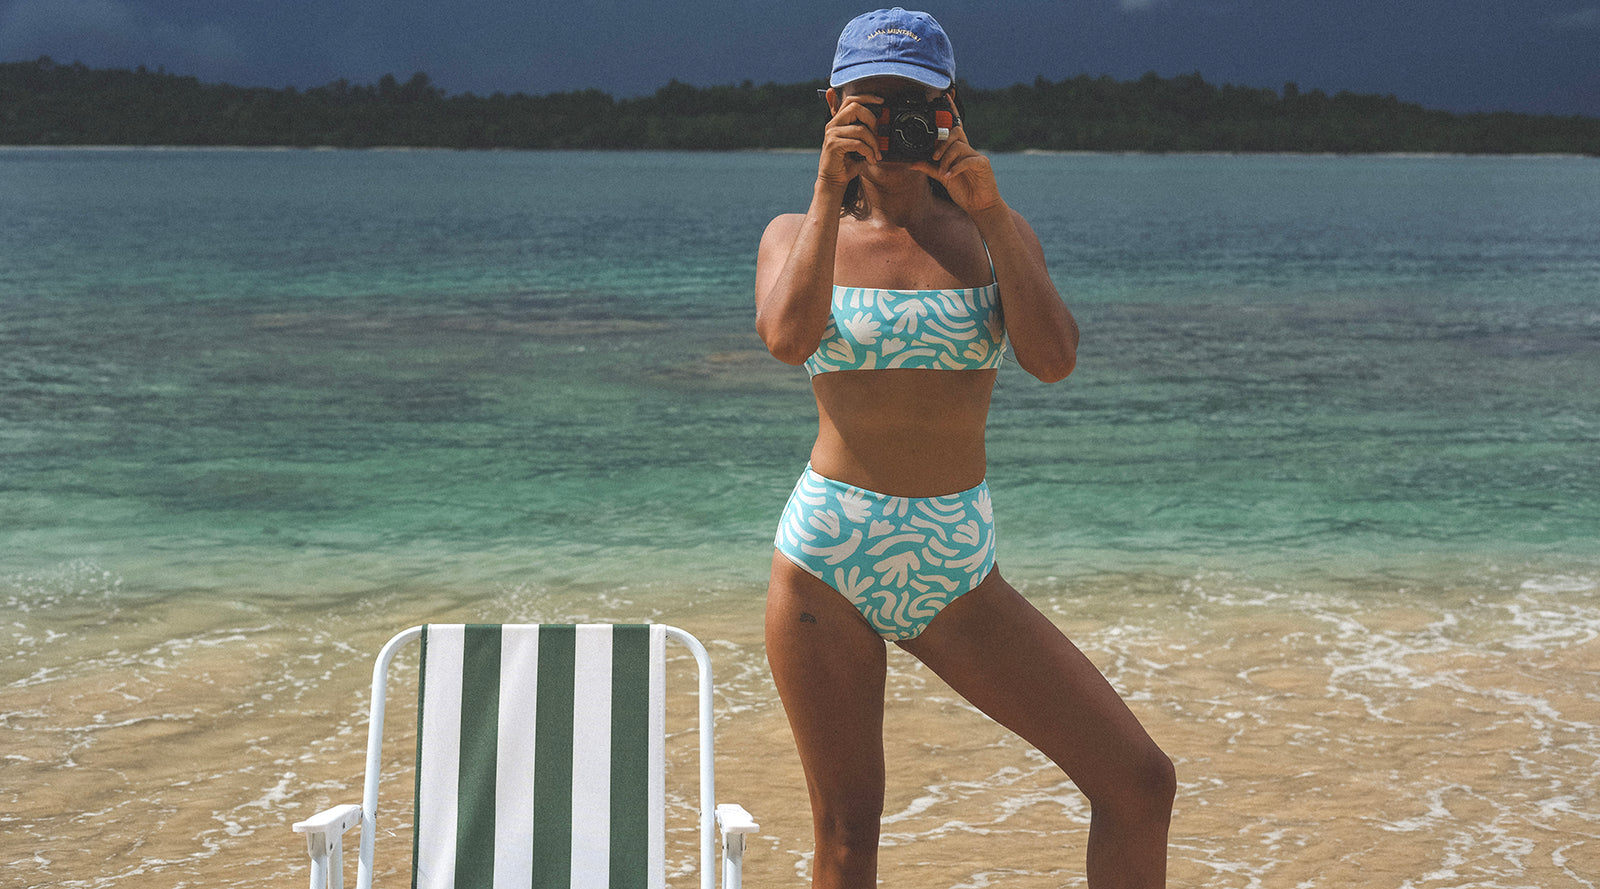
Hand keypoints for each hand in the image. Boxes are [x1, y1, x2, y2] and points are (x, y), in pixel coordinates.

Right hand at [818, 91, 881, 188]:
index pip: (851, 100)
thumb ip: (864, 132)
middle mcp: (833, 124)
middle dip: (872, 120)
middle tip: (878, 134)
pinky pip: (857, 143)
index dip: (867, 97)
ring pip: (860, 129)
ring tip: (876, 153)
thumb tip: (881, 124)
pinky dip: (868, 151)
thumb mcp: (858, 144)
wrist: (833, 180)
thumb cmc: (847, 163)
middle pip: (855, 107)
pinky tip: (870, 159)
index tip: (881, 101)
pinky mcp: (833, 145)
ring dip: (873, 142)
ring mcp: (832, 134)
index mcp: (838, 121)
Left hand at [914, 98, 1004, 214]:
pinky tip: (949, 176)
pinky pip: (967, 160)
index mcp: (959, 149)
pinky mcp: (983, 164)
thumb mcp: (942, 177)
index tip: (945, 96)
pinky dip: (955, 168)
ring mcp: (977, 155)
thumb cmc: (963, 189)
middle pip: (956, 132)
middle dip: (942, 143)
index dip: (950, 110)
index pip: (954, 126)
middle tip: (934, 157)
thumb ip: (929, 168)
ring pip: (959, 146)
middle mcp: (968, 149)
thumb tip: (912, 162)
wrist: (980, 205)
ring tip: (943, 172)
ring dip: (946, 159)